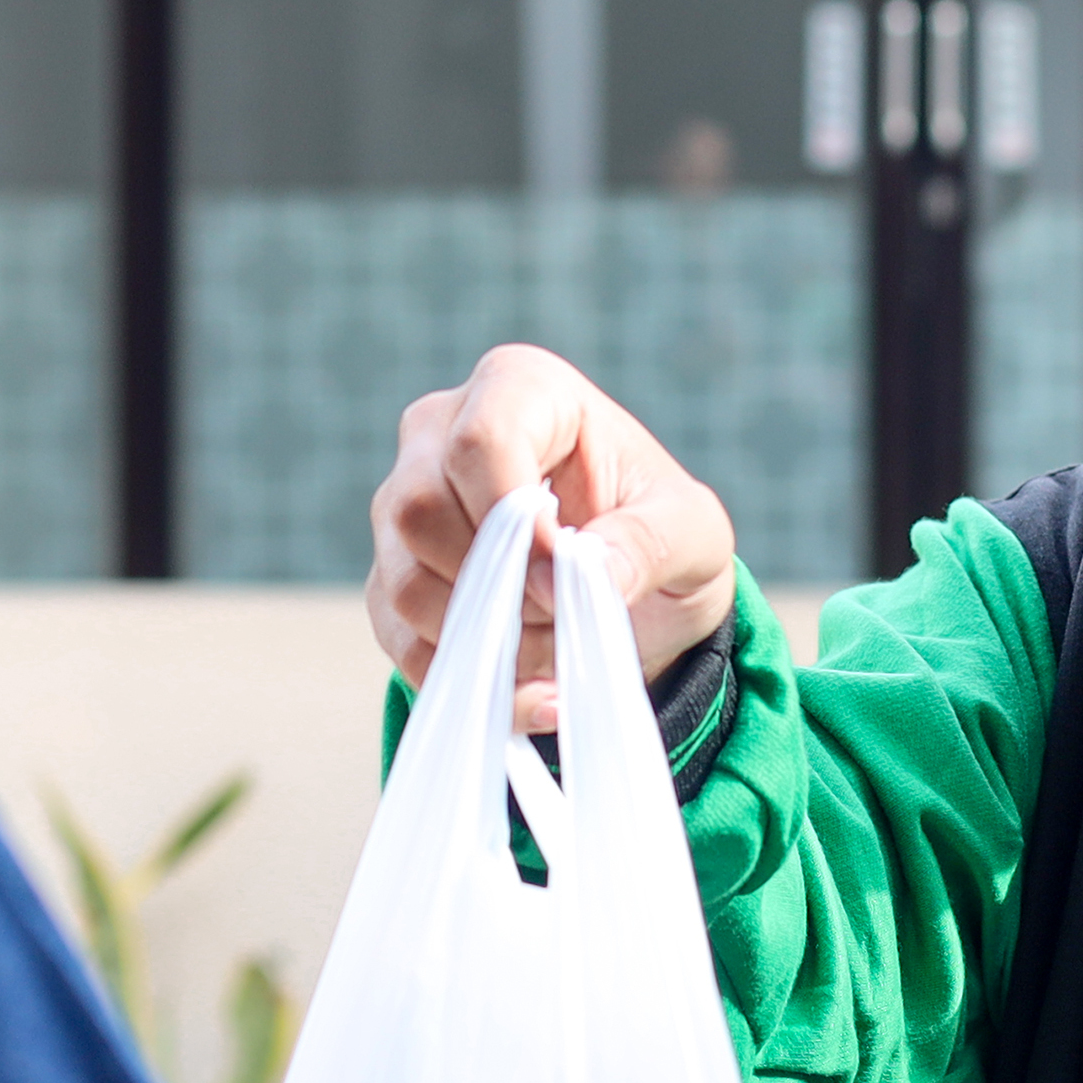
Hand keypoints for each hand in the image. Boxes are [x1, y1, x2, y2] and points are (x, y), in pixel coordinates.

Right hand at [370, 345, 739, 734]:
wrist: (635, 586)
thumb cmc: (660, 531)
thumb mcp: (691, 530)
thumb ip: (649, 541)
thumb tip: (586, 573)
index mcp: (520, 388)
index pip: (481, 440)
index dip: (516, 522)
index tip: (567, 578)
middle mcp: (440, 432)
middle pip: (422, 511)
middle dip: (500, 590)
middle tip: (566, 618)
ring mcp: (402, 502)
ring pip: (402, 581)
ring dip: (485, 640)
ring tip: (556, 651)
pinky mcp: (391, 572)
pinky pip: (397, 637)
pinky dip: (464, 678)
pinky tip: (530, 693)